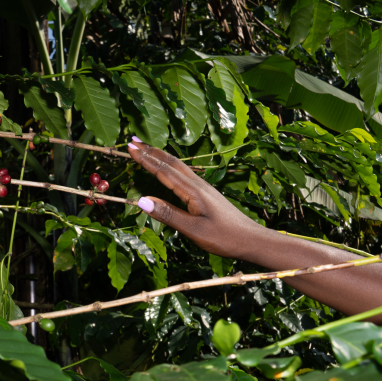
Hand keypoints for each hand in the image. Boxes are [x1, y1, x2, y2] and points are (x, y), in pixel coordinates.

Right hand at [127, 138, 267, 259]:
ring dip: (161, 156)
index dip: (146, 160)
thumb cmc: (224, 238)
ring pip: (179, 167)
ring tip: (146, 149)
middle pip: (171, 163)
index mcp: (193, 191)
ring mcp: (204, 188)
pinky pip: (184, 174)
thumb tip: (142, 201)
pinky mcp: (207, 194)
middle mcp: (198, 185)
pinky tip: (169, 169)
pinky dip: (171, 166)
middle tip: (133, 141)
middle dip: (151, 151)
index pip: (164, 171)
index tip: (130, 147)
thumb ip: (168, 214)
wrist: (251, 239)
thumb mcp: (193, 230)